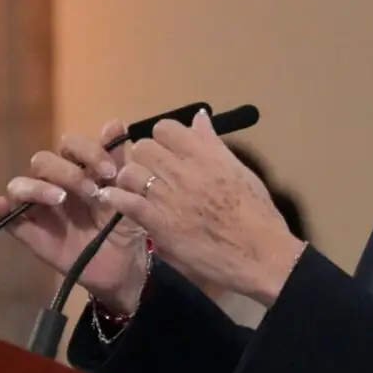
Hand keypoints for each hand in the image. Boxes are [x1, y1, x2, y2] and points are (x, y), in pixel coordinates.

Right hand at [0, 120, 148, 311]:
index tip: (110, 171)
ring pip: (20, 185)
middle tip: (92, 190)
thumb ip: (122, 161)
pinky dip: (3, 209)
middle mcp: (54, 183)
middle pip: (43, 161)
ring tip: (61, 199)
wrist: (125, 265)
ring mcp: (39, 208)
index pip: (71, 144)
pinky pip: (9, 219)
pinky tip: (4, 205)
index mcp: (79, 168)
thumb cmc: (124, 223)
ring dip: (38, 187)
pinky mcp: (30, 232)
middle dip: (66, 171)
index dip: (88, 151)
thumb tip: (114, 123)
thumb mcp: (130, 194)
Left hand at [101, 111, 304, 305]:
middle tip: (152, 173)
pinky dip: (116, 199)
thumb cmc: (258, 214)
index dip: (162, 139)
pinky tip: (113, 199)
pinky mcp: (160, 224)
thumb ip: (214, 145)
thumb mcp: (240, 171)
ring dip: (130, 180)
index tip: (167, 152)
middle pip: (143, 148)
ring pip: (130, 172)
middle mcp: (184, 170)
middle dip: (144, 158)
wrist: (260, 254)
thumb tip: (199, 118)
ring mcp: (170, 197)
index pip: (166, 129)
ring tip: (136, 190)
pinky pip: (127, 203)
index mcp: (206, 155)